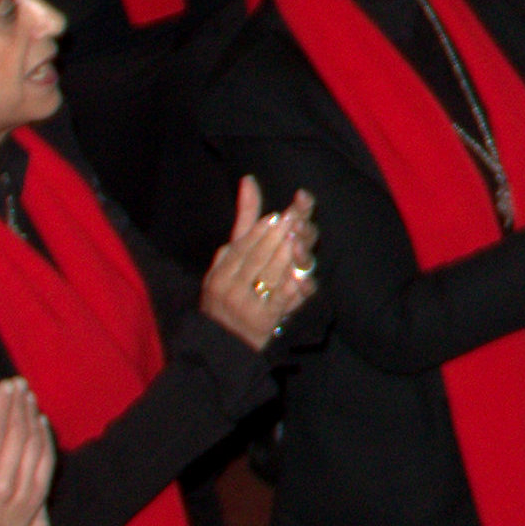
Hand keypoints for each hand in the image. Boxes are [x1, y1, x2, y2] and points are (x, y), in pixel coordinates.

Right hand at [199, 176, 321, 346]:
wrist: (223, 345)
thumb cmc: (228, 294)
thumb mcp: (228, 259)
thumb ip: (243, 221)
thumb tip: (250, 180)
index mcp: (220, 271)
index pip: (244, 242)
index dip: (264, 227)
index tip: (281, 214)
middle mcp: (230, 285)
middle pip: (259, 254)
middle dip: (280, 234)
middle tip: (297, 218)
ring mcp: (246, 304)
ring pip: (271, 274)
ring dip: (288, 255)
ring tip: (300, 238)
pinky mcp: (263, 321)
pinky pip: (281, 300)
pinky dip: (293, 287)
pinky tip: (303, 276)